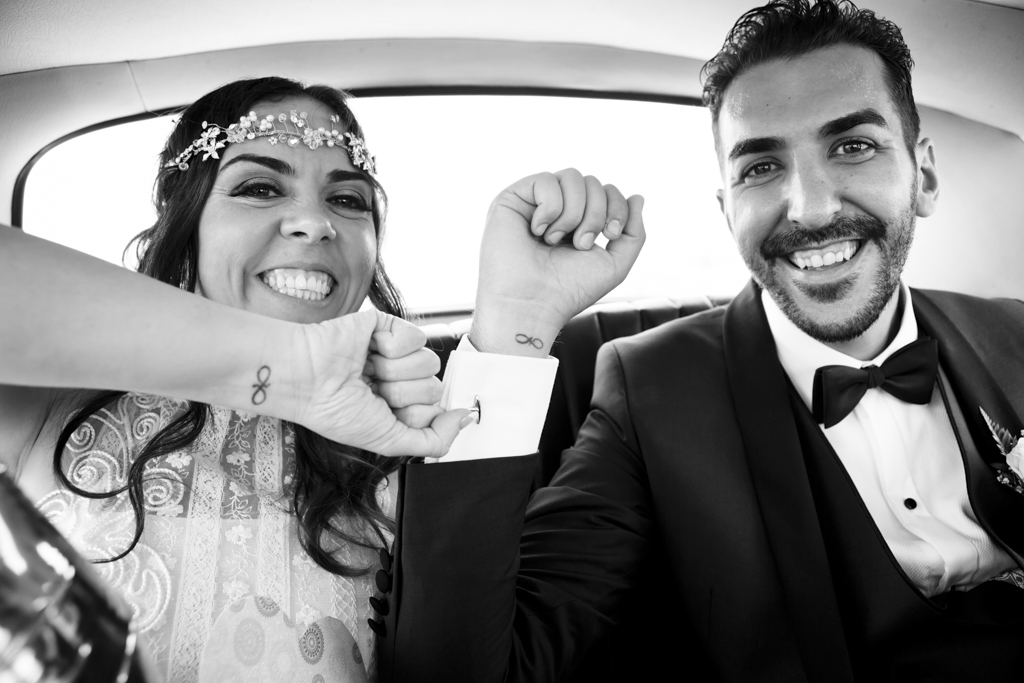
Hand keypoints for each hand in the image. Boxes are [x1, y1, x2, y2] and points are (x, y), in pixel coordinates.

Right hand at [293, 310, 467, 457]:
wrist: (305, 378)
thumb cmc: (335, 411)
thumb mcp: (390, 440)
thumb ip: (434, 440)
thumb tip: (465, 418)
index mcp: (398, 406)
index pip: (434, 410)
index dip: (411, 414)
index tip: (381, 412)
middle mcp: (399, 379)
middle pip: (434, 387)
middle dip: (401, 393)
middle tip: (369, 389)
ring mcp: (396, 353)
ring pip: (429, 362)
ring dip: (394, 371)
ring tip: (366, 370)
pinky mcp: (390, 326)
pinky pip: (417, 337)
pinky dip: (391, 348)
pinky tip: (367, 350)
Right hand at [472, 169, 644, 355]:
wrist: (533, 304)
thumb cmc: (568, 290)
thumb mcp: (615, 264)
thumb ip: (633, 233)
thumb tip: (638, 196)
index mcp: (578, 221)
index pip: (607, 191)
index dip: (617, 207)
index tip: (611, 235)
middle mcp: (556, 208)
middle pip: (592, 182)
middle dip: (595, 214)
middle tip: (581, 244)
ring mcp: (534, 202)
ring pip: (571, 176)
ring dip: (573, 213)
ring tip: (555, 241)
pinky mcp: (512, 198)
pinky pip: (545, 180)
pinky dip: (550, 208)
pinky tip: (536, 232)